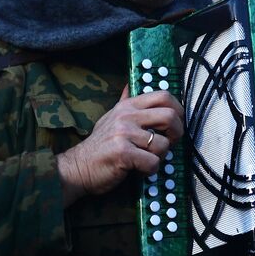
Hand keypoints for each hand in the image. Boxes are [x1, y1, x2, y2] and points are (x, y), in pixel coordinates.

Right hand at [57, 88, 183, 207]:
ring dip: (160, 156)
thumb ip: (124, 102)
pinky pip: (152, 162)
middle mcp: (126, 116)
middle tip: (168, 143)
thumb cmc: (98, 146)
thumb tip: (129, 85)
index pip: (164, 96)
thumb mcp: (110, 118)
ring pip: (163, 144)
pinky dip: (150, 170)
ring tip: (146, 159)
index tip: (176, 123)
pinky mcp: (123, 152)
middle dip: (176, 133)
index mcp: (127, 106)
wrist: (75, 169)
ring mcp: (124, 133)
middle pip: (170, 116)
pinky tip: (139, 169)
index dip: (178, 109)